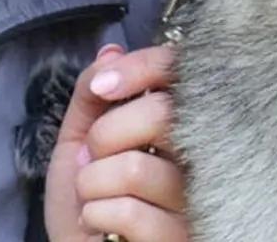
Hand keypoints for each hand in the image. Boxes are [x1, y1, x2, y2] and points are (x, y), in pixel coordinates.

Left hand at [44, 43, 186, 241]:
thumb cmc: (83, 202)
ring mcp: (196, 199)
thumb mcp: (76, 140)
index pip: (178, 72)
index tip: (102, 87)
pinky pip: (130, 210)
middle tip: (91, 159)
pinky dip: (96, 215)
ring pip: (136, 167)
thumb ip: (91, 97)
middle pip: (161, 115)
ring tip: (93, 198)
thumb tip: (111, 53)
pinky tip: (99, 224)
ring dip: (92, 184)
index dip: (138, 69)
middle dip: (104, 136)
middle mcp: (199, 156)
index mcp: (176, 123)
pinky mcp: (184, 236)